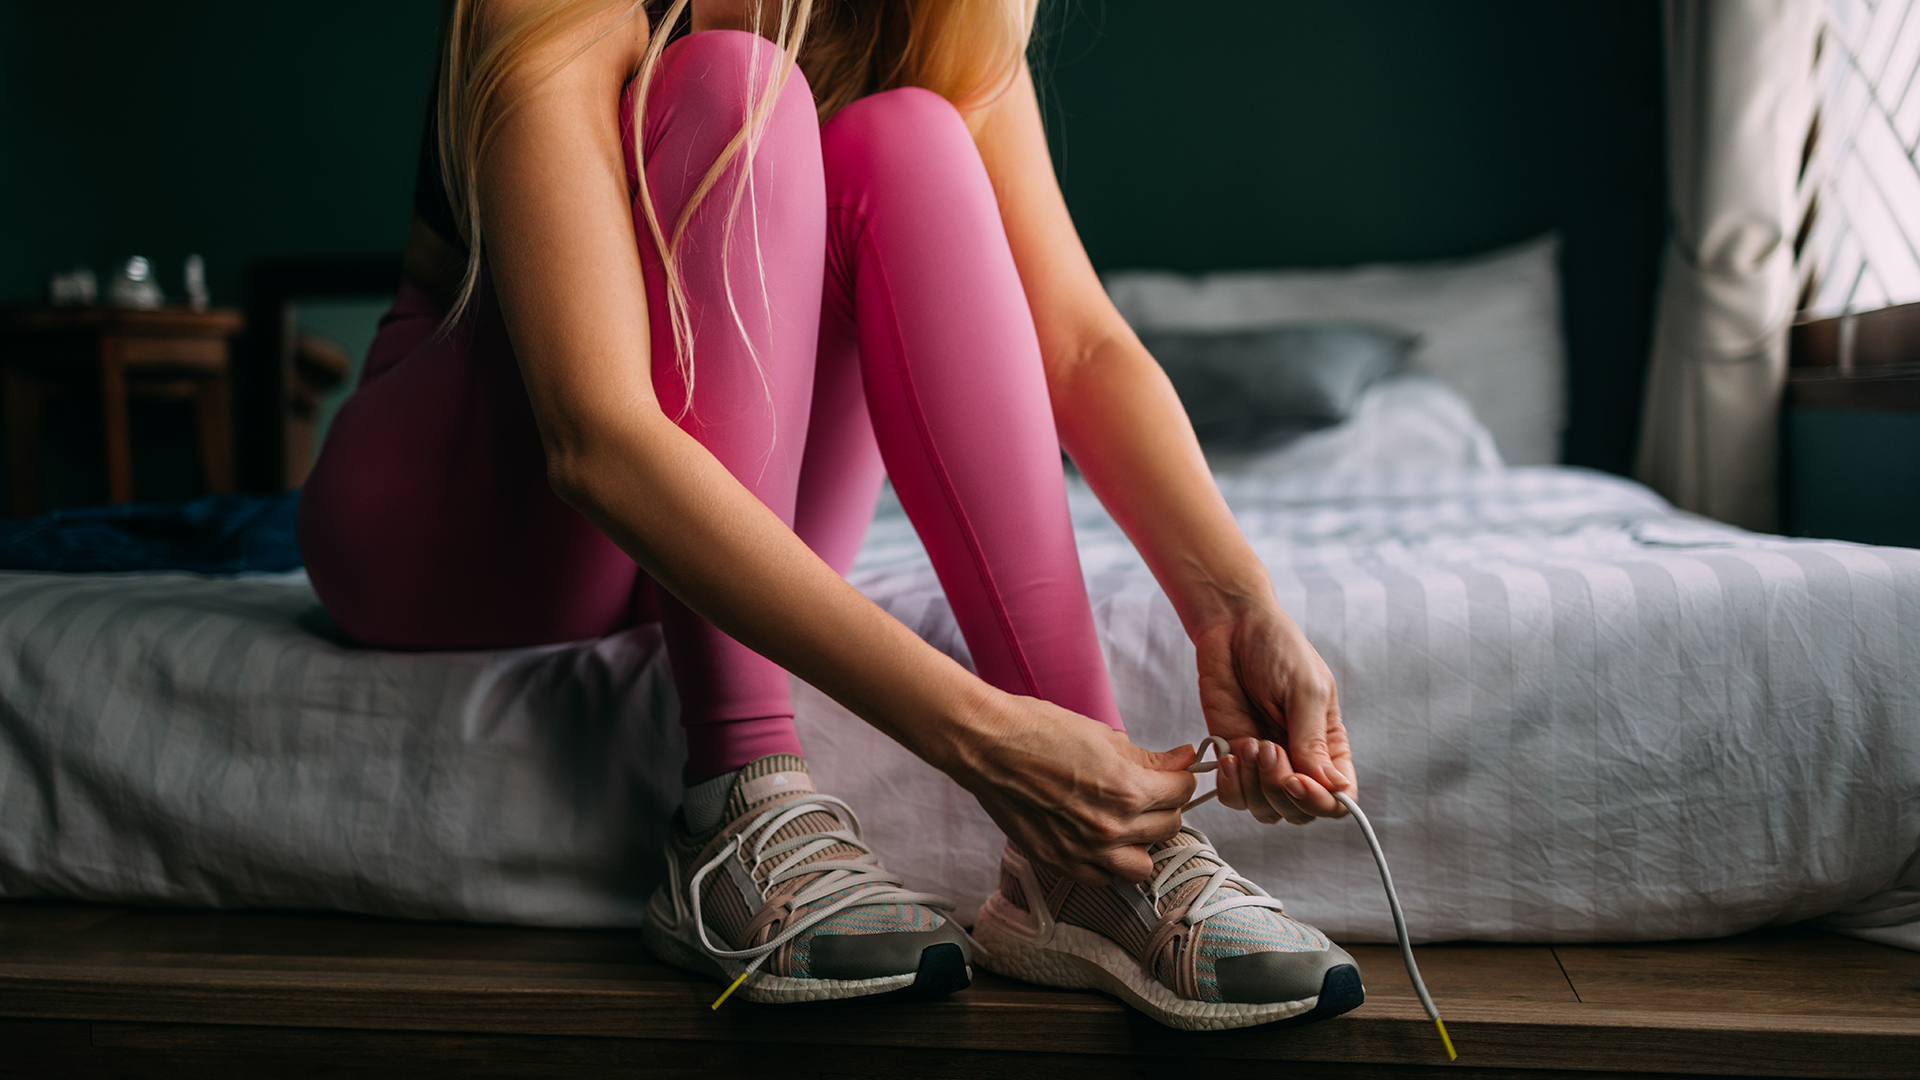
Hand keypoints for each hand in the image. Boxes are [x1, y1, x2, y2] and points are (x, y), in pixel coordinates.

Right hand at [949, 694, 1197, 885]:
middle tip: (1149, 791)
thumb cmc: (1040, 731)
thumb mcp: (1103, 735)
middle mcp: (1112, 827)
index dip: (1180, 777)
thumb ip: (1148, 756)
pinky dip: (1108, 863)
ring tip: (1128, 822)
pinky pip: (1103, 879)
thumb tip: (1185, 759)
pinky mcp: (1059, 863)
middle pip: (1169, 827)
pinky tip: (1099, 840)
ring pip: (1142, 865)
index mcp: (1128, 789)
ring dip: (1142, 843)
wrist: (987, 746)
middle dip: (1164, 806)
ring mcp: (1085, 851)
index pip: (1182, 792)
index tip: (1172, 773)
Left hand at [1193, 604, 1354, 824]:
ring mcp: (1264, 765)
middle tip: (1267, 748)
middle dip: (1281, 790)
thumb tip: (1334, 788)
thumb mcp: (1305, 690)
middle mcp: (1299, 762)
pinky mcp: (1233, 760)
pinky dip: (1231, 786)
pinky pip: (1234, 798)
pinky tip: (1230, 755)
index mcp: (1330, 747)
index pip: (1338, 798)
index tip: (1297, 778)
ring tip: (1248, 745)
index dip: (1320, 802)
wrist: (1232, 628)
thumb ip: (1313, 742)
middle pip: (1300, 812)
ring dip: (1255, 787)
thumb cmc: (1278, 650)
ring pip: (1266, 811)